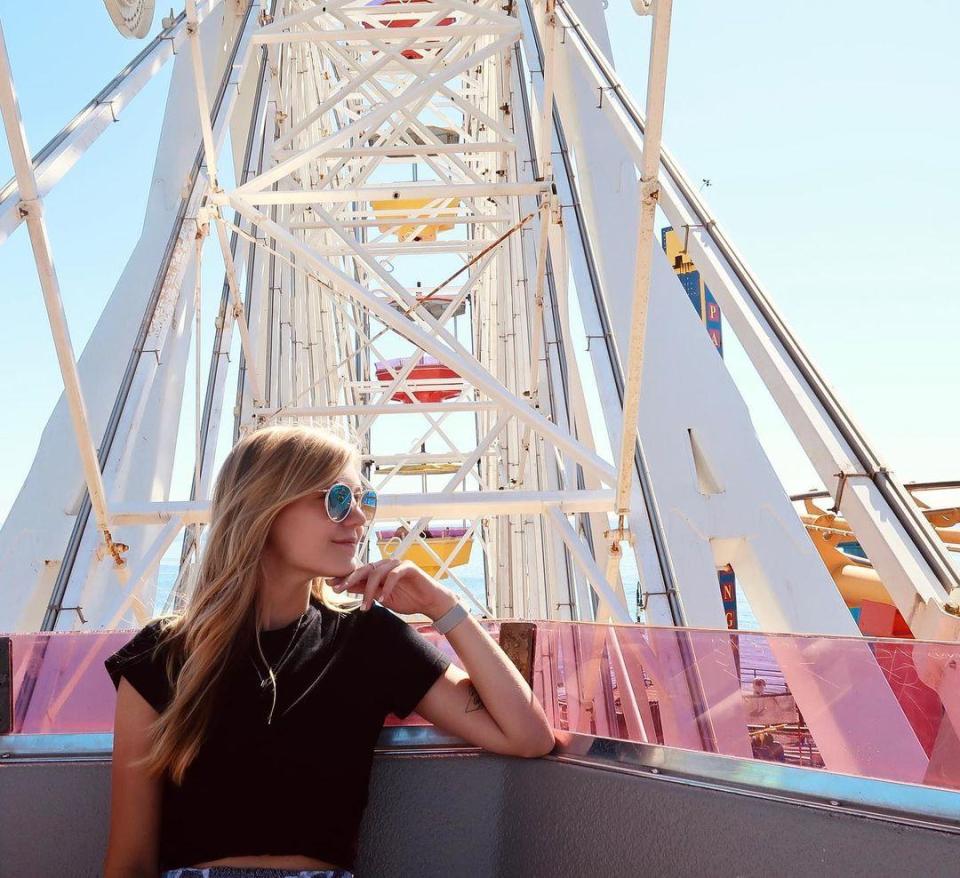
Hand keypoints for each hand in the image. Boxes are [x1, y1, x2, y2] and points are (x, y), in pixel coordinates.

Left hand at [330, 558, 457, 618]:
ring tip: (366, 606)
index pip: (359, 572)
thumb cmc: (407, 599)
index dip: (345, 578)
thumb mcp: (382, 598)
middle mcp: (386, 564)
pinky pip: (394, 574)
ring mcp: (397, 564)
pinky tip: (383, 599)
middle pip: (364, 568)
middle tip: (338, 589)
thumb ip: (366, 591)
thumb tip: (346, 588)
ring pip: (377, 572)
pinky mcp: (409, 567)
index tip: (330, 585)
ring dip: (370, 590)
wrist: (430, 602)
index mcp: (379, 571)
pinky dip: (387, 587)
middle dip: (350, 579)